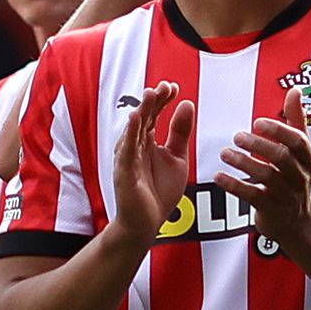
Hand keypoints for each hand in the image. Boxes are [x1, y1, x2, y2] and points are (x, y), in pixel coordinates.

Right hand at [109, 80, 195, 242]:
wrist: (146, 223)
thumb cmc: (158, 191)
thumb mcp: (177, 157)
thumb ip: (180, 132)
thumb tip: (186, 103)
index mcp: (147, 141)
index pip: (154, 114)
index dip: (163, 100)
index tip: (174, 87)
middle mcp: (135, 146)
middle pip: (144, 117)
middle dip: (153, 101)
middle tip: (164, 86)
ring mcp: (128, 158)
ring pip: (134, 130)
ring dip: (142, 111)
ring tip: (150, 94)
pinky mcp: (124, 171)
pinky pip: (127, 150)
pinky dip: (131, 134)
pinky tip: (136, 118)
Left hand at [217, 116, 310, 250]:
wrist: (297, 223)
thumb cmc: (295, 179)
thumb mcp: (301, 152)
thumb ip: (296, 120)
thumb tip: (295, 90)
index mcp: (308, 159)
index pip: (298, 141)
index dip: (278, 130)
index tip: (258, 123)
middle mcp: (299, 176)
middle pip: (282, 157)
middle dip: (259, 145)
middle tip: (237, 136)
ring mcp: (286, 194)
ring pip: (267, 176)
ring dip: (244, 162)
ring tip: (225, 153)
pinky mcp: (270, 209)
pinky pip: (252, 196)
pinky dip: (234, 185)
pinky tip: (218, 176)